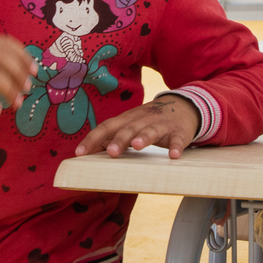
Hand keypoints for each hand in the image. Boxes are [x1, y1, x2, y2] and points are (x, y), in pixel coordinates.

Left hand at [75, 94, 200, 158]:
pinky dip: (176, 146)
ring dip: (145, 137)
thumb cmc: (149, 121)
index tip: (79, 153)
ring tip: (138, 145)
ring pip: (152, 130)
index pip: (107, 127)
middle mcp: (143, 119)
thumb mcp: (130, 125)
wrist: (183, 106)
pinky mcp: (179, 131)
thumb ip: (111, 137)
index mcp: (128, 119)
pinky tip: (174, 156)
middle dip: (120, 139)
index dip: (93, 139)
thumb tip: (85, 152)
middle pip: (129, 128)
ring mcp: (162, 124)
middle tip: (112, 152)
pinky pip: (177, 139)